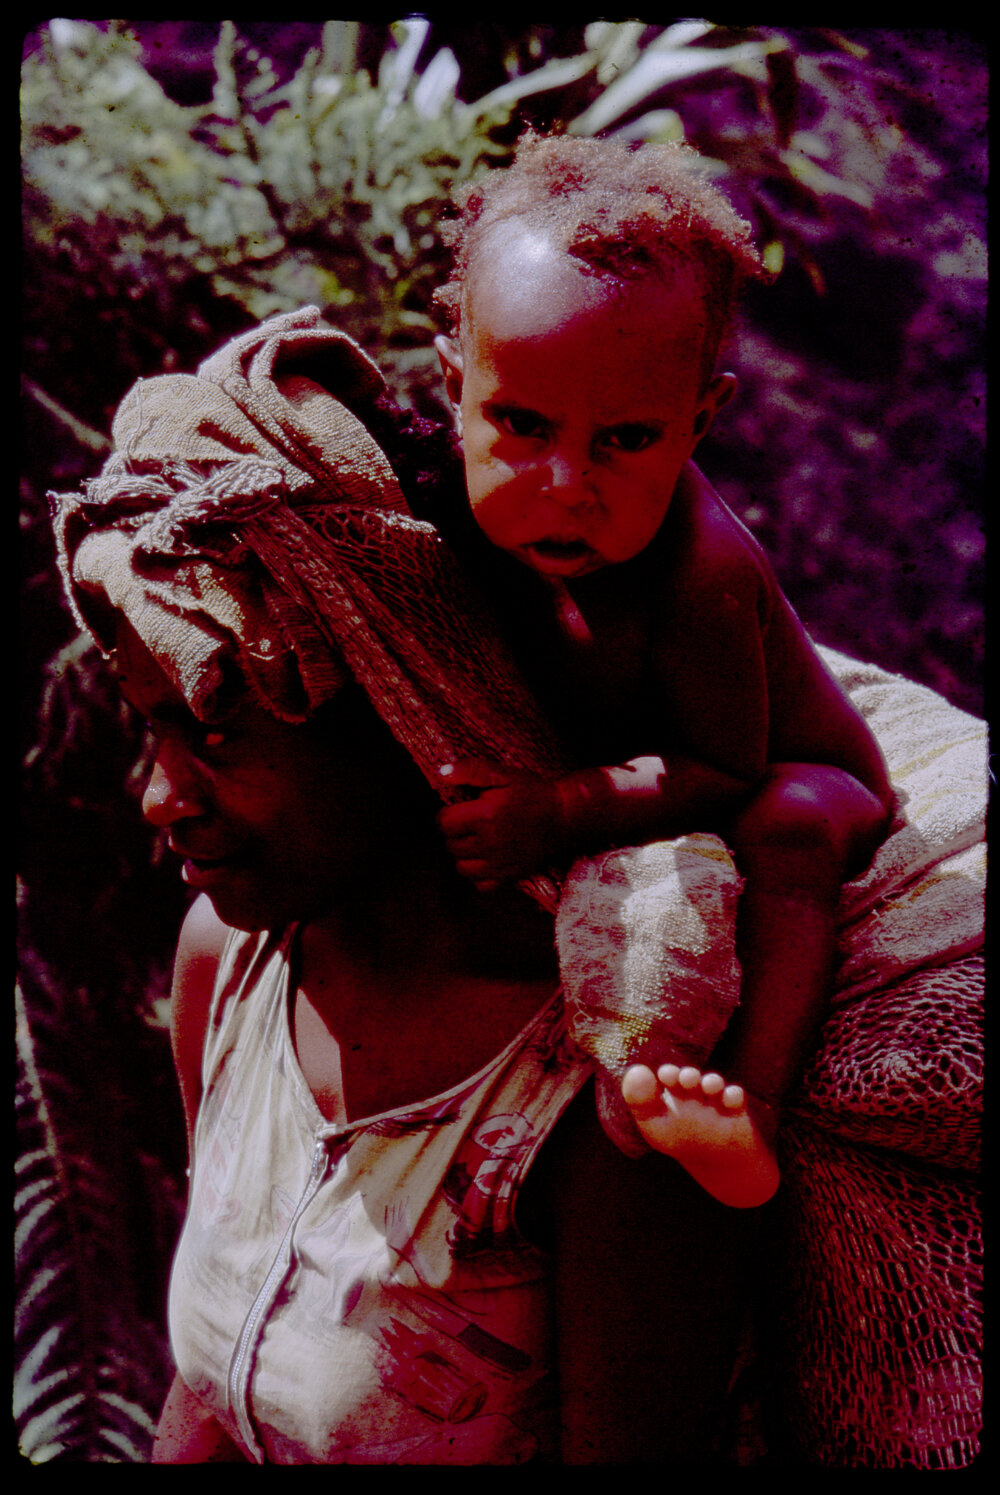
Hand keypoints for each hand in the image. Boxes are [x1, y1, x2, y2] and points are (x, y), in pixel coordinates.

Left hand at [437, 758, 564, 889]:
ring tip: (477, 841)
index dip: (447, 814)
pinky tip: (486, 859)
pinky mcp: (509, 876)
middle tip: (471, 823)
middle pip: (451, 845)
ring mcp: (499, 863)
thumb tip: (442, 773)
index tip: (459, 810)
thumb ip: (471, 770)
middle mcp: (489, 843)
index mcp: (484, 816)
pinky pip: (480, 884)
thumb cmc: (533, 793)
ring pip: (461, 867)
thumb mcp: (503, 774)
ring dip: (464, 855)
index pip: (444, 823)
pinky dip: (478, 875)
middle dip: (455, 834)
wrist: (564, 817)